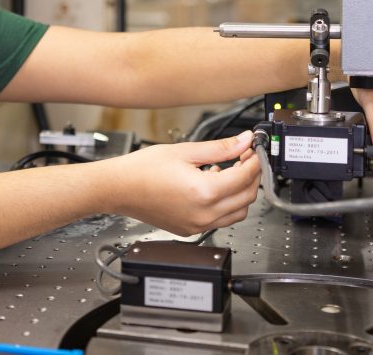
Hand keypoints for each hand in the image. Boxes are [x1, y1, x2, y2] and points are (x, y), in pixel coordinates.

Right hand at [101, 131, 259, 235]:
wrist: (118, 188)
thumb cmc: (143, 170)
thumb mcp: (186, 151)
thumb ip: (221, 148)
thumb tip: (244, 142)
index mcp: (204, 192)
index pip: (245, 177)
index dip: (254, 160)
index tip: (253, 149)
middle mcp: (203, 214)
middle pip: (246, 197)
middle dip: (251, 176)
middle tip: (245, 158)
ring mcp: (197, 225)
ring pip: (237, 213)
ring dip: (241, 193)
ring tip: (230, 172)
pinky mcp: (190, 230)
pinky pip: (219, 220)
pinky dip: (225, 204)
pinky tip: (213, 186)